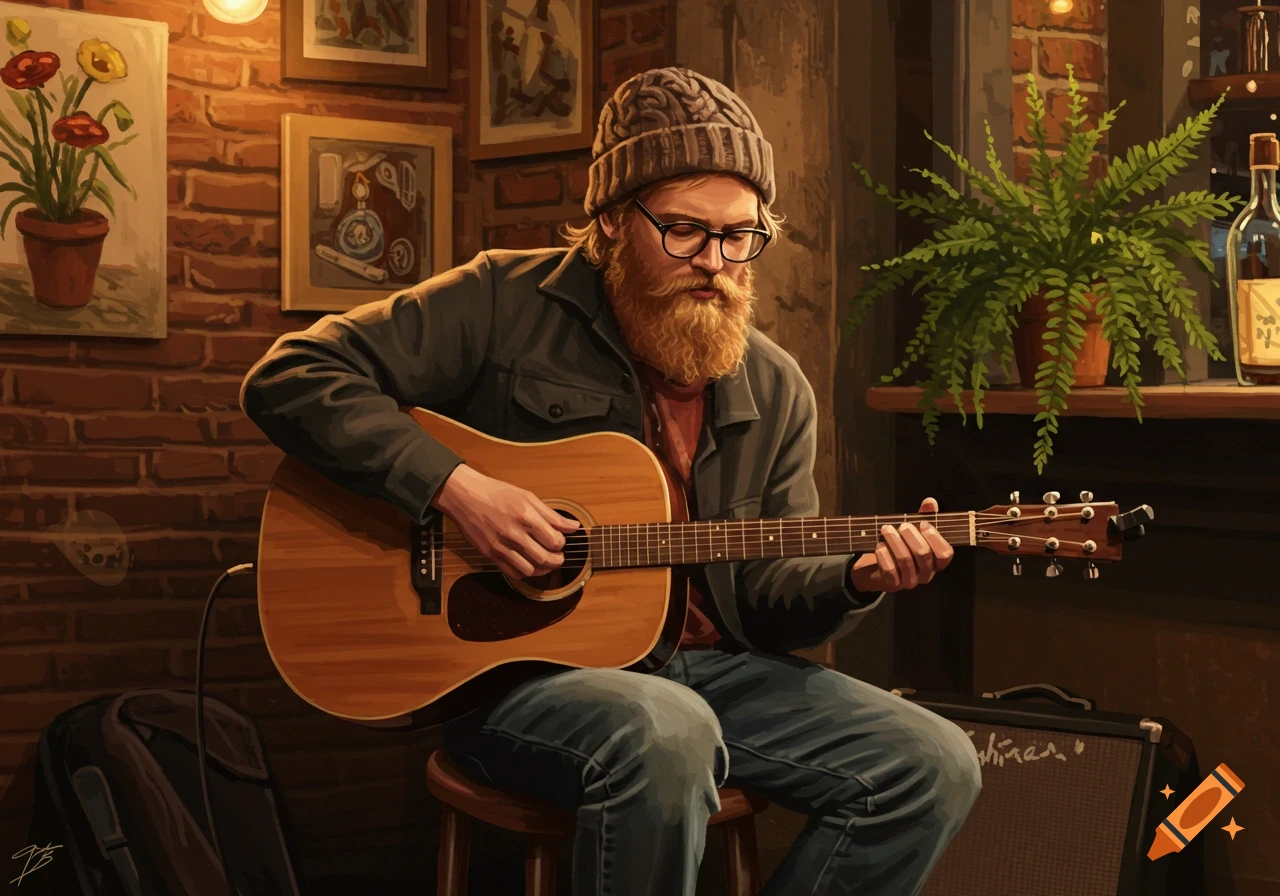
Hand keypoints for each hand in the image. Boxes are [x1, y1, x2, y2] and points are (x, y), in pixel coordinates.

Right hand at [431, 464, 579, 579]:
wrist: (465, 496)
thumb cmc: (497, 493)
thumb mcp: (527, 497)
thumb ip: (551, 515)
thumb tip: (574, 526)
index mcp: (526, 517)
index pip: (555, 541)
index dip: (561, 543)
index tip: (559, 540)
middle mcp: (514, 534)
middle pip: (545, 559)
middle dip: (557, 560)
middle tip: (558, 556)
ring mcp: (501, 546)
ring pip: (530, 570)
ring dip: (542, 569)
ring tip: (543, 562)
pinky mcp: (490, 555)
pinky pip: (513, 573)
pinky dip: (524, 572)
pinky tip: (526, 564)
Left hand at [849, 497, 953, 592]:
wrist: (877, 568)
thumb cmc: (901, 547)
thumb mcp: (914, 531)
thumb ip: (924, 517)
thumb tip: (930, 502)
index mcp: (936, 561)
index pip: (945, 553)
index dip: (935, 537)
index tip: (923, 524)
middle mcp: (926, 573)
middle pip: (924, 554)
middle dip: (911, 536)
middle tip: (902, 525)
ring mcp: (910, 581)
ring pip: (905, 561)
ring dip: (895, 542)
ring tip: (886, 530)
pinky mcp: (893, 585)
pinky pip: (890, 571)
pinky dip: (884, 556)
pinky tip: (879, 546)